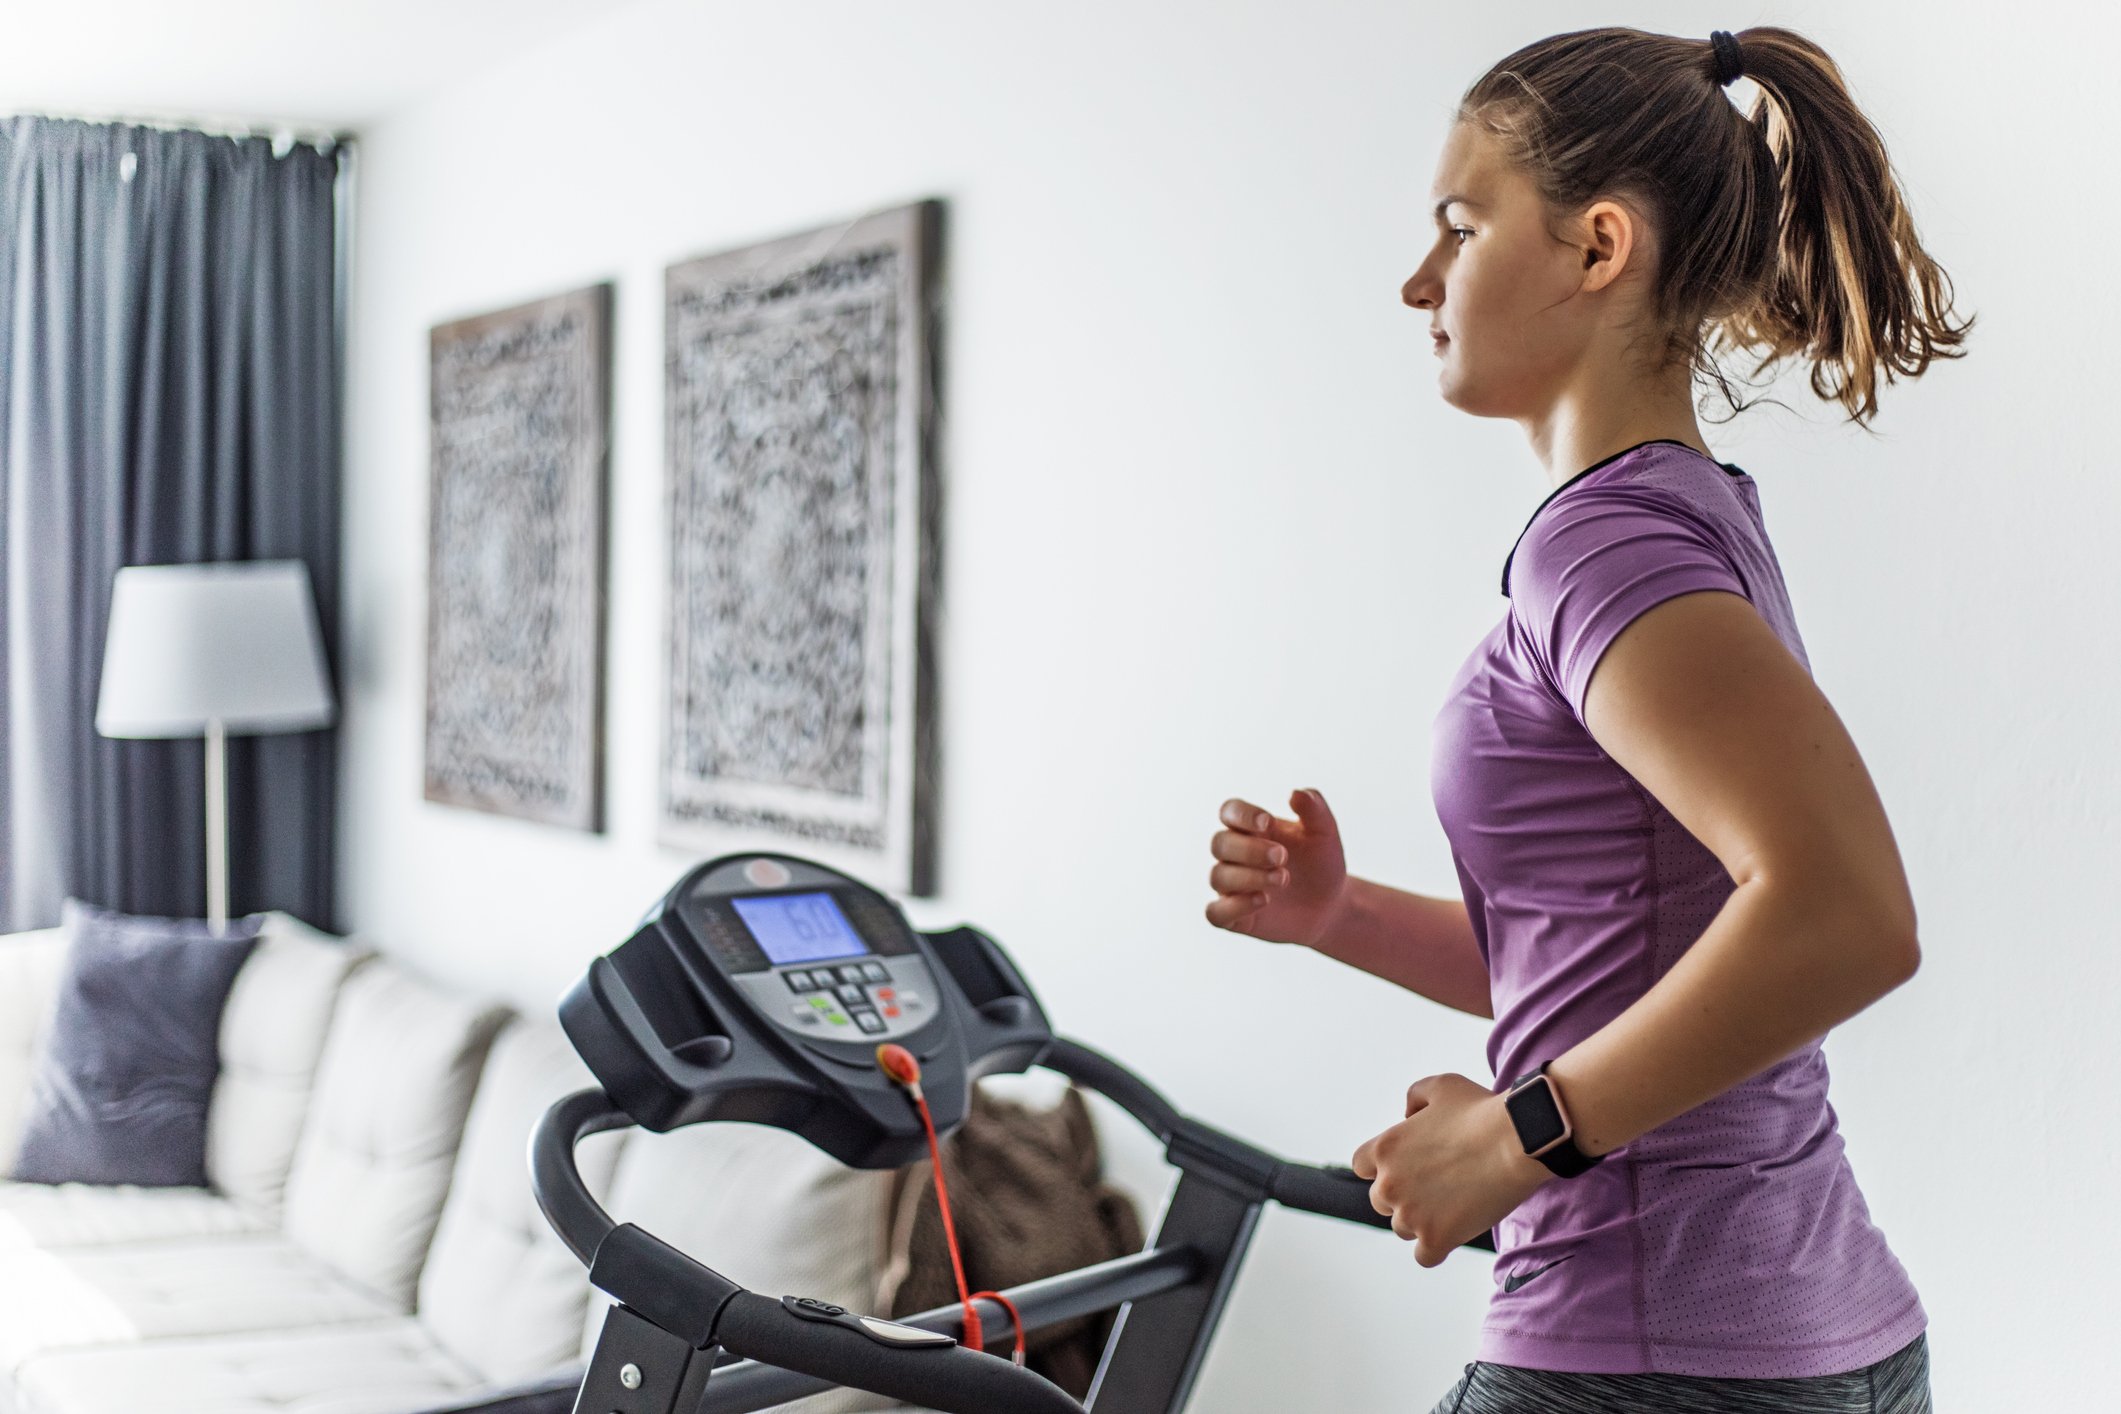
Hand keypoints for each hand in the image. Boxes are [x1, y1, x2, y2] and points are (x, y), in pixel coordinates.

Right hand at [1203, 789, 1348, 948]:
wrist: (1330, 906)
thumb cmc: (1321, 864)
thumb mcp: (1324, 834)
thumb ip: (1314, 809)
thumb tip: (1296, 793)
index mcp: (1251, 829)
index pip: (1229, 811)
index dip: (1242, 815)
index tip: (1268, 823)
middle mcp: (1235, 855)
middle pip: (1219, 843)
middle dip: (1249, 849)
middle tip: (1282, 856)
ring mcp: (1231, 887)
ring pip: (1218, 876)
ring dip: (1249, 876)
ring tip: (1284, 878)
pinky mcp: (1234, 917)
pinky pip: (1215, 912)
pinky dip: (1233, 906)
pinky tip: (1263, 900)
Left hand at [1349, 1073, 1550, 1266]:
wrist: (1517, 1140)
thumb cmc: (1481, 1110)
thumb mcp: (1440, 1086)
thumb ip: (1414, 1097)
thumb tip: (1407, 1116)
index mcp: (1384, 1148)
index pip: (1361, 1166)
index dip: (1383, 1167)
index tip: (1407, 1167)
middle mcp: (1389, 1183)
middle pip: (1381, 1201)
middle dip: (1402, 1195)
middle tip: (1436, 1187)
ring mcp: (1411, 1214)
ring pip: (1403, 1229)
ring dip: (1422, 1221)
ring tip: (1452, 1206)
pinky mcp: (1436, 1238)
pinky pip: (1424, 1256)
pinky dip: (1437, 1248)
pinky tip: (1453, 1233)